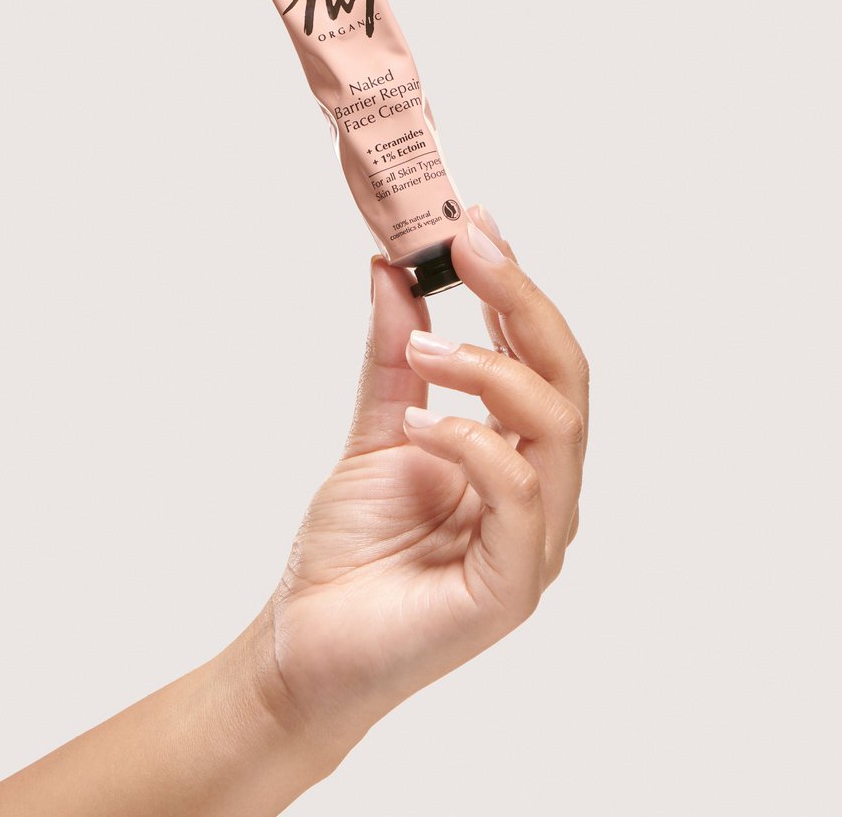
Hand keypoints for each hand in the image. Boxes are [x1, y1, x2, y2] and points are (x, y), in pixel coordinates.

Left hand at [260, 205, 588, 744]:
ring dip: (487, 367)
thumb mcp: (376, 429)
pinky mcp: (512, 586)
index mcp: (515, 453)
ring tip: (421, 345)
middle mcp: (540, 492)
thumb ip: (395, 357)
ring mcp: (534, 541)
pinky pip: (517, 494)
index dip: (516, 286)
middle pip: (566, 379)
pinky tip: (418, 425)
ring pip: (555, 427)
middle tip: (469, 247)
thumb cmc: (351, 550)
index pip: (541, 357)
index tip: (476, 226)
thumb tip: (393, 271)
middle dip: (521, 300)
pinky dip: (471, 441)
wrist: (305, 644)